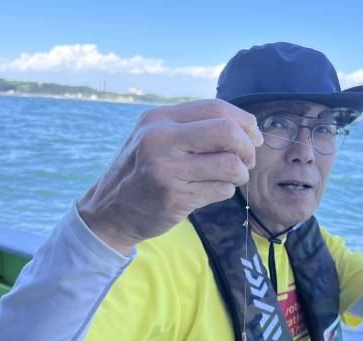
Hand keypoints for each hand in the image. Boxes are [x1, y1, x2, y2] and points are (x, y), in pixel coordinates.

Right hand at [76, 99, 263, 254]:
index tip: (253, 138)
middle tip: (248, 160)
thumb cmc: (143, 172)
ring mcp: (166, 169)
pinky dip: (225, 191)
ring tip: (229, 178)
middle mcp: (160, 139)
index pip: (218, 108)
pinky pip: (222, 190)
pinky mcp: (174, 197)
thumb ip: (193, 128)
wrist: (108, 211)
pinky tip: (208, 192)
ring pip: (231, 165)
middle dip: (248, 147)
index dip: (246, 123)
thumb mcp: (156, 138)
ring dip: (240, 174)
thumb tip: (248, 128)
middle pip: (228, 132)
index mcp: (159, 118)